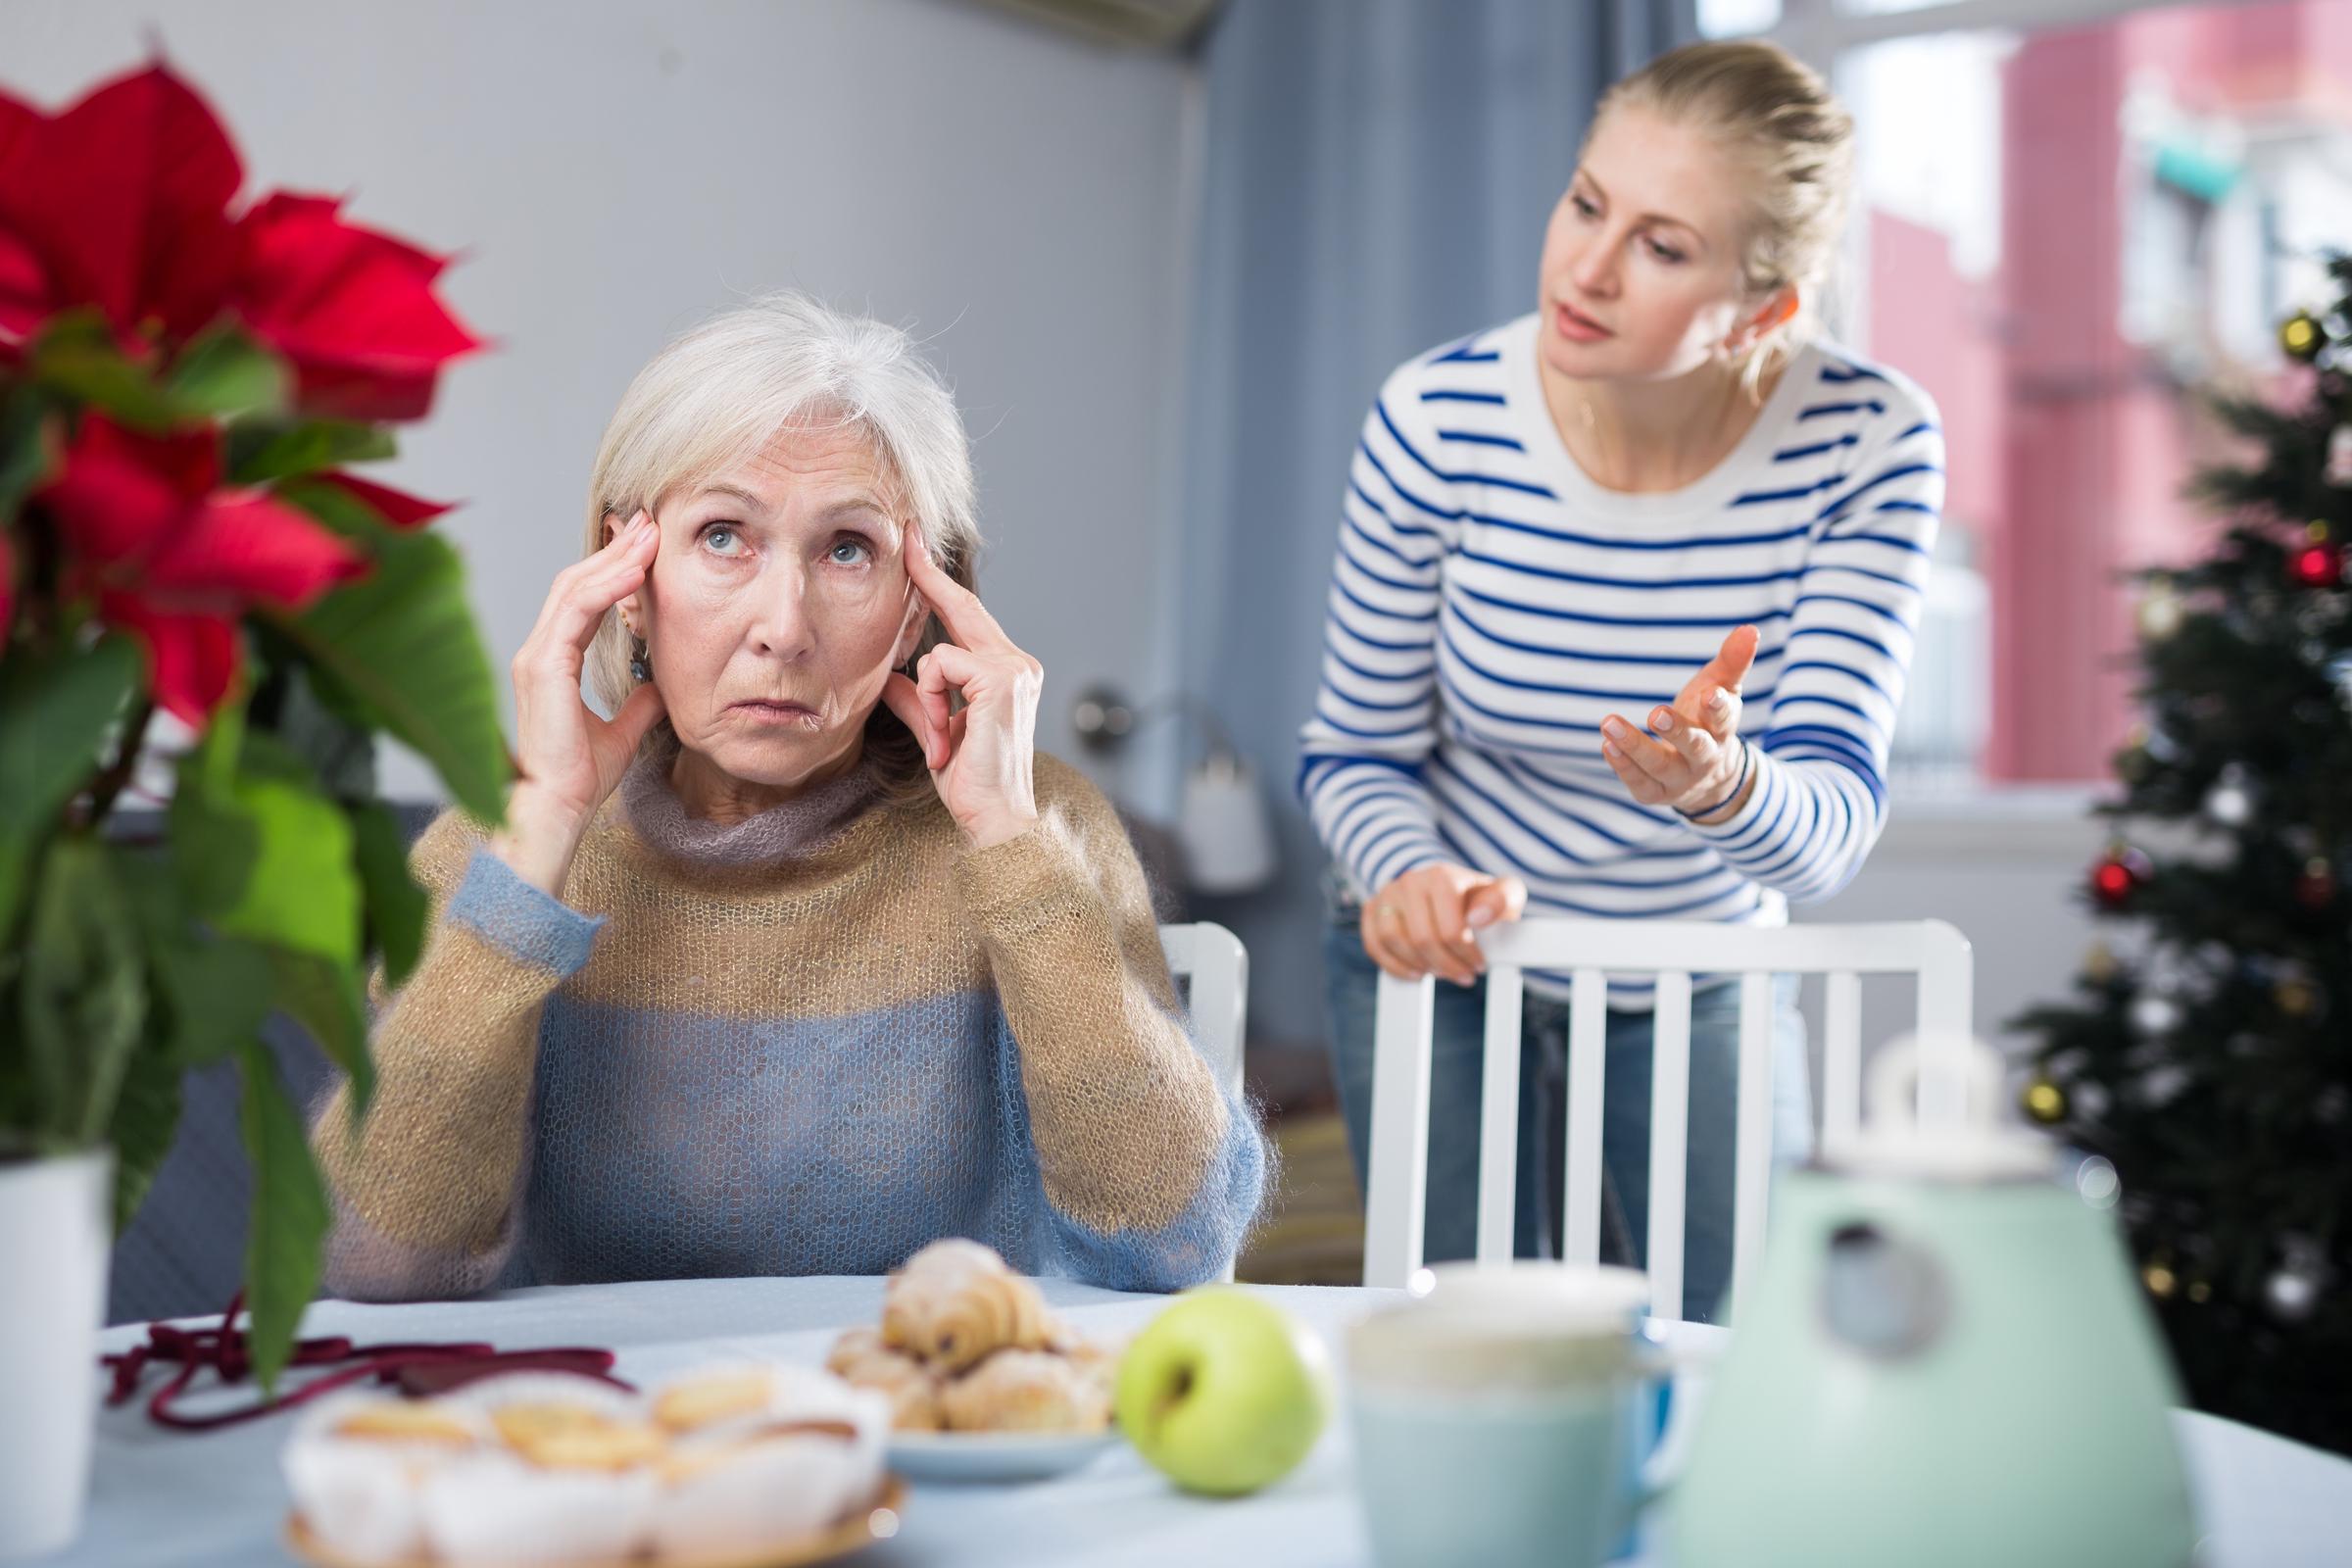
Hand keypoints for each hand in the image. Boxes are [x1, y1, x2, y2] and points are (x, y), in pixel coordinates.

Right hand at [495, 509, 668, 891]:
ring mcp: (536, 656)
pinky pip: (576, 611)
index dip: (613, 569)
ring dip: (614, 558)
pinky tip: (634, 571)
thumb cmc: (578, 777)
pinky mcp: (542, 666)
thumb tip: (661, 685)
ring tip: (648, 535)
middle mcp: (539, 651)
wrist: (558, 808)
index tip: (645, 547)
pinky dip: (605, 586)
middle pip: (576, 582)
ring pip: (574, 588)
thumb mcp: (621, 730)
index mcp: (553, 661)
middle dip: (615, 550)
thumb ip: (638, 703)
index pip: (582, 599)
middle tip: (649, 523)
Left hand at [879, 523, 1040, 849]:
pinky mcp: (1001, 681)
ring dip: (929, 697)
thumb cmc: (973, 783)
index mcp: (1007, 673)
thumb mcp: (937, 732)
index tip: (918, 550)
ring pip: (943, 651)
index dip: (940, 584)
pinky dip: (934, 702)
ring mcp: (1014, 670)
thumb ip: (918, 700)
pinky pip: (942, 668)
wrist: (996, 819)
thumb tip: (887, 676)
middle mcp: (1018, 664)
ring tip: (945, 739)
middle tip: (908, 538)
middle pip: (963, 608)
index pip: (968, 617)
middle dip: (930, 576)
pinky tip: (949, 737)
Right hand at [1361, 864, 1527, 984]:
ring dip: (1419, 965)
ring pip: (1393, 940)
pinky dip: (1394, 965)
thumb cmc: (1480, 898)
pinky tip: (1416, 973)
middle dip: (1445, 965)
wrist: (1450, 888)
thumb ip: (1503, 900)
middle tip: (1462, 975)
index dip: (1466, 955)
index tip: (1479, 964)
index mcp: (1442, 876)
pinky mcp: (1373, 909)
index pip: (1449, 929)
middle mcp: (1410, 881)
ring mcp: (1388, 894)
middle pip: (1421, 939)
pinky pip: (1374, 944)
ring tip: (1439, 971)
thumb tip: (1477, 918)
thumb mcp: (1505, 894)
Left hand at [1599, 624, 1756, 821]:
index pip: (1724, 719)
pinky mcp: (1655, 793)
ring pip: (1659, 766)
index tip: (1709, 694)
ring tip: (1609, 722)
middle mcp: (1705, 758)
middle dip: (1677, 731)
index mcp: (1722, 730)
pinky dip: (1622, 765)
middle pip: (1695, 746)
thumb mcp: (1720, 689)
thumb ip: (1732, 661)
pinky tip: (1607, 744)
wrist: (1708, 778)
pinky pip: (1639, 783)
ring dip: (1634, 746)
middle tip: (1656, 713)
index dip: (1718, 707)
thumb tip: (1750, 629)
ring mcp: (1680, 778)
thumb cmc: (1708, 719)